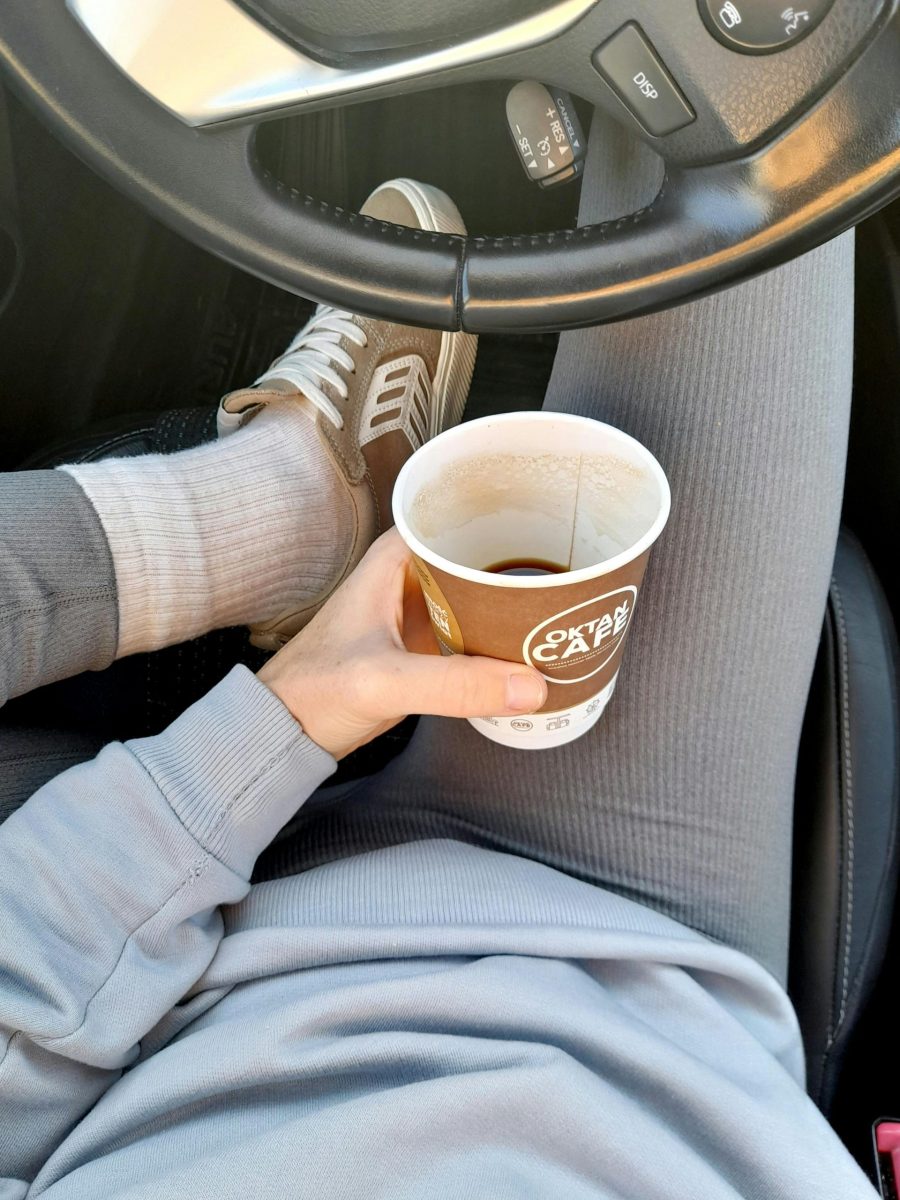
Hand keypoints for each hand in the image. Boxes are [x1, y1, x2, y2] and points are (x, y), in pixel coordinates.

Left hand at [258, 529, 547, 758]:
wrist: (285, 731)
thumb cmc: (314, 691)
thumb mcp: (386, 681)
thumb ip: (455, 684)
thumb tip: (531, 687)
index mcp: (397, 557)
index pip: (461, 514)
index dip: (509, 514)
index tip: (557, 522)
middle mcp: (412, 574)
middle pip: (482, 554)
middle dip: (527, 562)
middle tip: (580, 576)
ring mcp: (422, 610)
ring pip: (484, 593)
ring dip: (519, 602)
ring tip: (573, 608)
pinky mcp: (428, 644)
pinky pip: (479, 628)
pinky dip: (506, 636)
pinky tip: (537, 646)